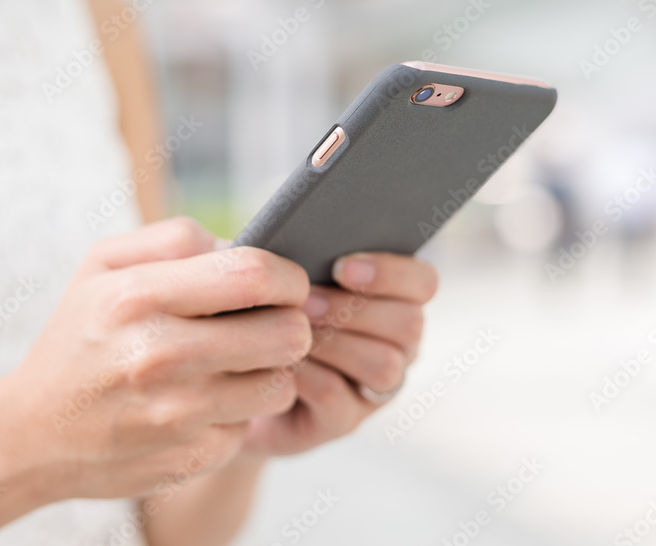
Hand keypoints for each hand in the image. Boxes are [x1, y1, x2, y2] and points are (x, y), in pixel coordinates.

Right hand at [0, 217, 311, 500]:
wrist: (29, 435)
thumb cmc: (80, 337)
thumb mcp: (102, 266)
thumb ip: (175, 239)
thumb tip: (243, 245)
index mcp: (138, 298)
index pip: (253, 275)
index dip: (288, 277)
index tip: (288, 284)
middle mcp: (157, 357)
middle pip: (285, 333)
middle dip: (291, 324)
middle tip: (273, 324)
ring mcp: (175, 415)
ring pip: (280, 384)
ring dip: (271, 371)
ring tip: (238, 363)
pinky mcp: (190, 457)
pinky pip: (250, 424)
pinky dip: (238, 412)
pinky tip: (205, 403)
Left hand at [241, 252, 437, 456]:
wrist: (230, 381)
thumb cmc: (262, 314)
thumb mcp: (284, 278)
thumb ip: (303, 255)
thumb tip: (297, 234)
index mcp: (394, 301)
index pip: (424, 283)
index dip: (393, 273)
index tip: (342, 266)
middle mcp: (398, 347)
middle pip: (409, 324)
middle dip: (355, 308)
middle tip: (306, 300)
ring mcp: (374, 390)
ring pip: (384, 365)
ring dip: (335, 341)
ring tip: (292, 328)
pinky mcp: (342, 423)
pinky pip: (336, 396)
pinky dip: (306, 373)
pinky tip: (277, 360)